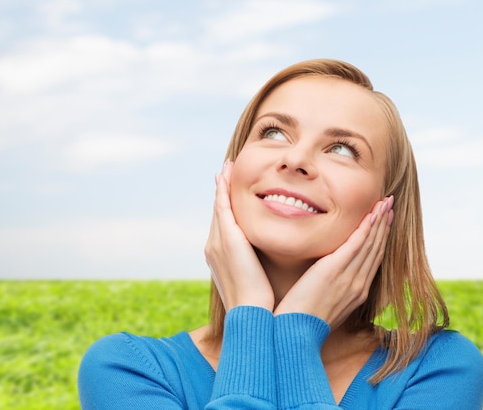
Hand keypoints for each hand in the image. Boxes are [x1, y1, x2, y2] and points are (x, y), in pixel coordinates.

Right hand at [204, 161, 274, 311]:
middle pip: (218, 213)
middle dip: (220, 192)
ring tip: (225, 169)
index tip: (228, 192)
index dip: (225, 208)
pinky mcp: (226, 237)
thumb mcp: (255, 283)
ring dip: (221, 186)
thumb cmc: (259, 305)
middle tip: (223, 173)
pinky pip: (222, 206)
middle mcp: (214, 246)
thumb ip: (258, 269)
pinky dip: (222, 190)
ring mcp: (218, 241)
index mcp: (220, 257)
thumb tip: (268, 266)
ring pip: (219, 206)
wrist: (251, 314)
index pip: (223, 226)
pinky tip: (225, 175)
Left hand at [274, 196, 393, 329]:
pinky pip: (356, 245)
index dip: (380, 238)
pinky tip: (372, 214)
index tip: (384, 220)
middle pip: (376, 248)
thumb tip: (325, 277)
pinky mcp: (335, 270)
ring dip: (379, 221)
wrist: (294, 333)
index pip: (373, 259)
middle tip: (389, 204)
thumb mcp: (323, 303)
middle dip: (384, 225)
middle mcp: (359, 284)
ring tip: (385, 202)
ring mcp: (350, 278)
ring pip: (370, 243)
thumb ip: (330, 288)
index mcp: (357, 292)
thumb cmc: (302, 321)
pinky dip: (366, 228)